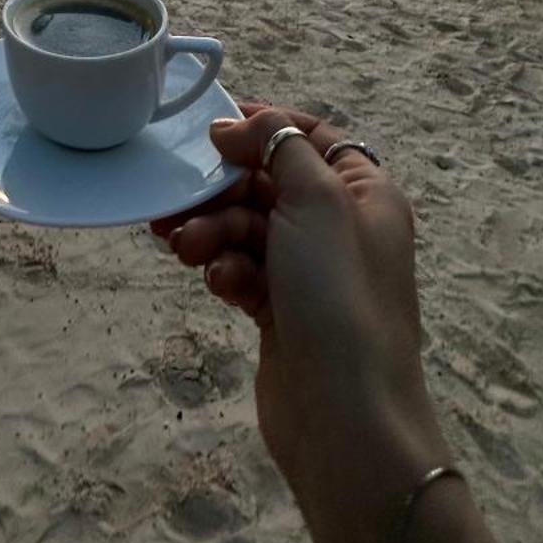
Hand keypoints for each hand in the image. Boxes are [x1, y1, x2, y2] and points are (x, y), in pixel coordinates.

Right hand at [151, 102, 448, 515]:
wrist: (344, 417)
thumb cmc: (338, 295)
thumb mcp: (316, 200)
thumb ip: (279, 146)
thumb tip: (238, 125)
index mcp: (365, 192)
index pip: (312, 137)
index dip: (265, 126)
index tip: (213, 130)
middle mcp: (341, 227)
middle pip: (269, 183)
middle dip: (222, 190)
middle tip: (177, 201)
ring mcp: (311, 274)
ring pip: (248, 229)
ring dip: (213, 231)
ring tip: (185, 249)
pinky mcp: (282, 313)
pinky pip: (244, 272)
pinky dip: (226, 270)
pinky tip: (218, 285)